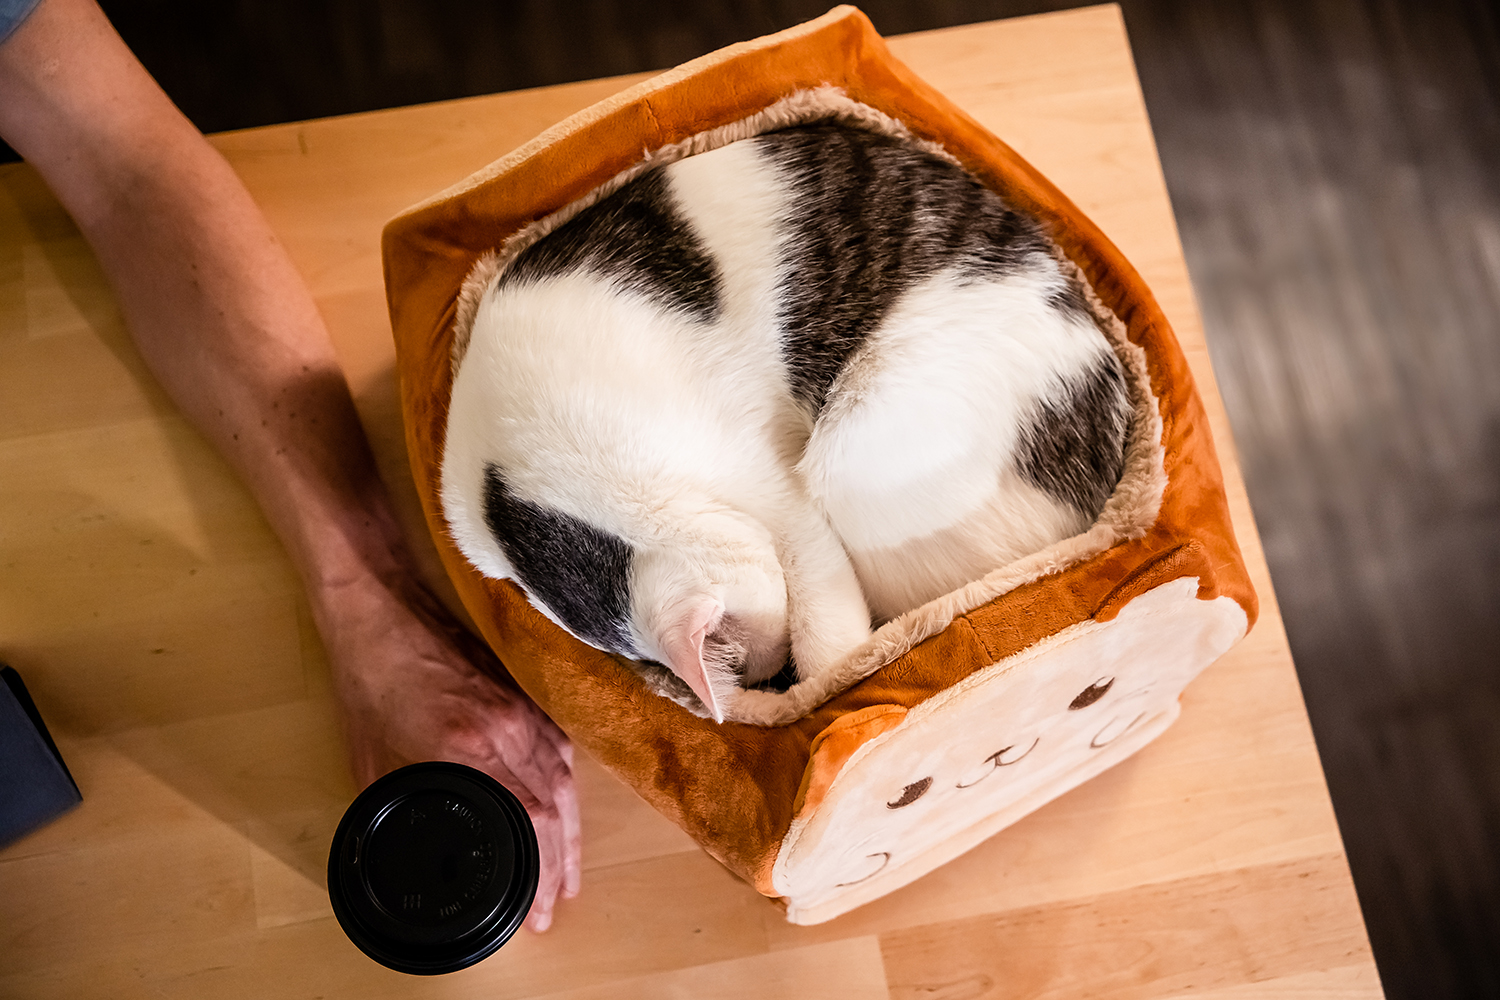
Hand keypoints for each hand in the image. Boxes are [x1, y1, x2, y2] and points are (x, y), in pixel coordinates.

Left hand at [317, 572, 581, 931]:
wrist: (382, 610)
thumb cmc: (368, 682)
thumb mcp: (373, 762)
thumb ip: (406, 807)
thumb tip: (415, 851)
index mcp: (468, 748)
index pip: (531, 820)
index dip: (543, 871)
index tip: (538, 907)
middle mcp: (508, 728)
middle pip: (558, 807)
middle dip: (561, 864)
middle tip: (556, 902)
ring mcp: (523, 707)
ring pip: (566, 780)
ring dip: (570, 831)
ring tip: (567, 871)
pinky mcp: (526, 693)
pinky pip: (561, 749)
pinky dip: (566, 788)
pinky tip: (564, 813)